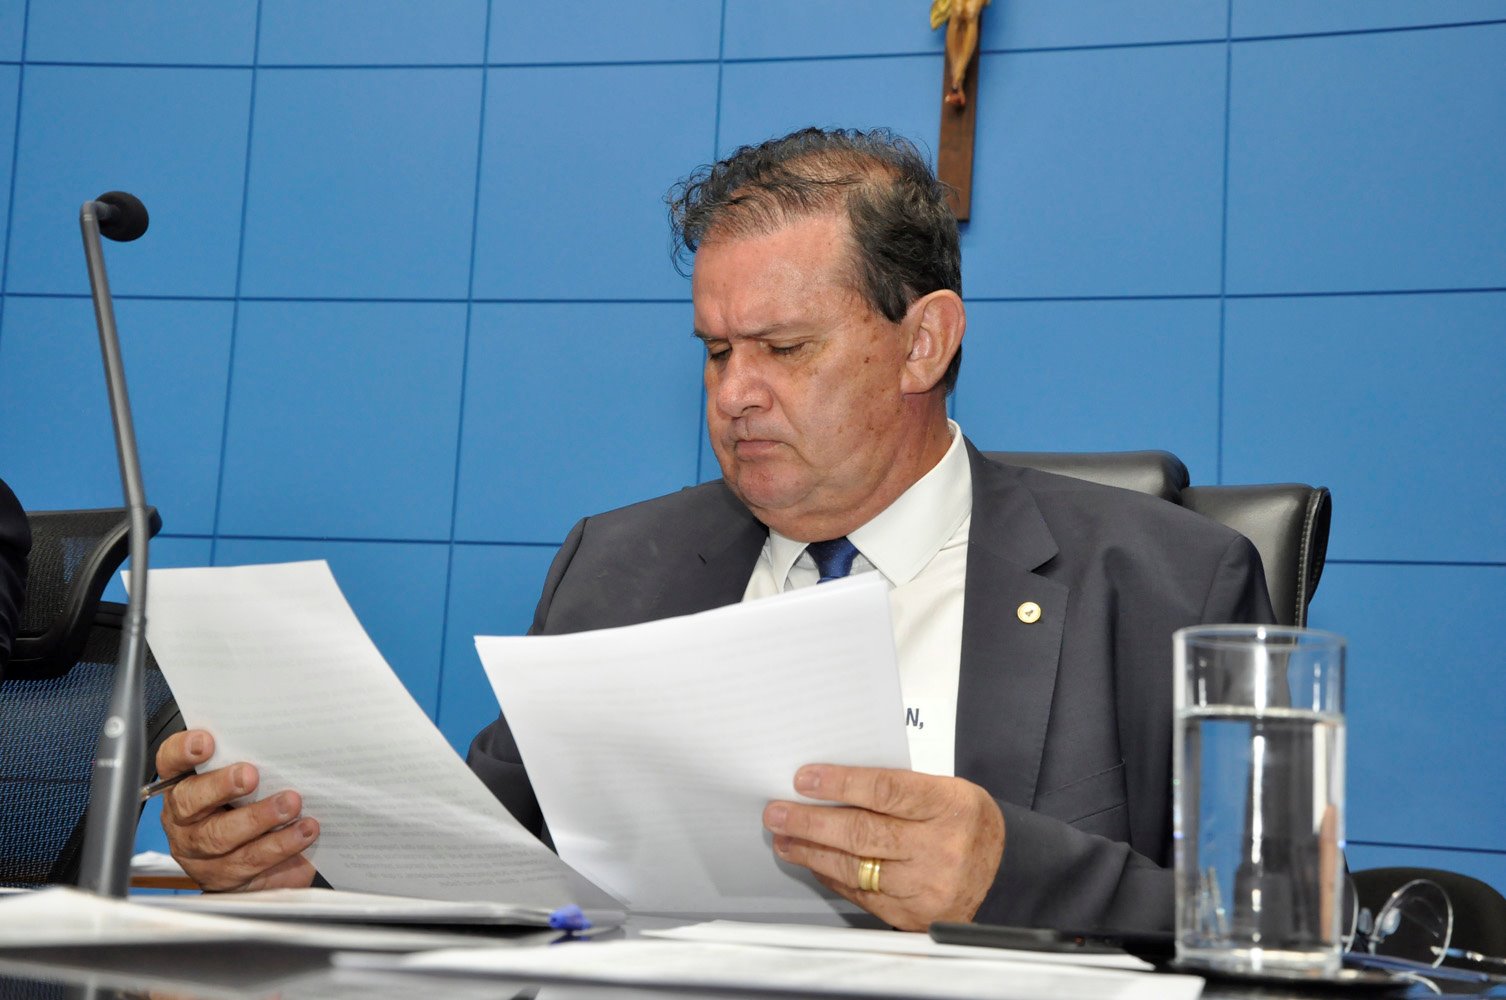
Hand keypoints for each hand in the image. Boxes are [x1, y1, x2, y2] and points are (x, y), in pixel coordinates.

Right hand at [156, 729, 318, 891]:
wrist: (254, 860)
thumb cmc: (248, 806)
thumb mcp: (244, 781)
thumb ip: (249, 761)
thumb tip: (281, 743)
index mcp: (182, 786)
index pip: (171, 763)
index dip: (182, 751)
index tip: (206, 742)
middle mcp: (183, 820)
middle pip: (190, 802)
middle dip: (221, 787)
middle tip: (251, 776)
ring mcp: (199, 854)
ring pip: (221, 838)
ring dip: (259, 819)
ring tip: (291, 805)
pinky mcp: (224, 878)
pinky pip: (250, 863)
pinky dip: (281, 847)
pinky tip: (303, 832)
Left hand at [763, 764, 1003, 929]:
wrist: (1004, 869)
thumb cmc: (964, 821)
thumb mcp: (943, 790)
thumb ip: (894, 788)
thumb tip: (830, 786)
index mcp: (948, 806)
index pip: (884, 791)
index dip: (840, 784)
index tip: (804, 779)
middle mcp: (939, 848)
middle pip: (861, 834)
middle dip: (810, 823)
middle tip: (777, 812)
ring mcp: (927, 887)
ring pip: (855, 868)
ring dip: (811, 852)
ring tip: (784, 838)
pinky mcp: (914, 915)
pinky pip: (862, 895)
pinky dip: (832, 876)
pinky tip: (813, 862)